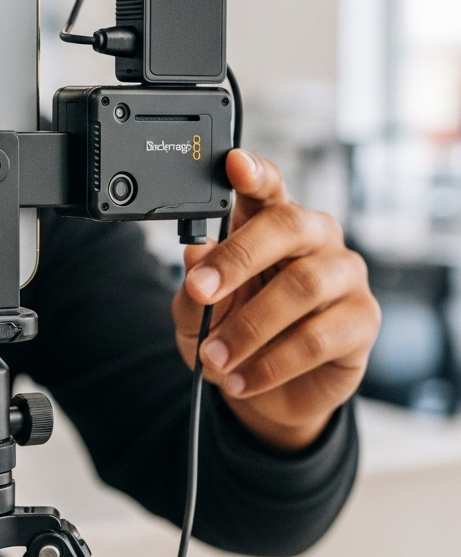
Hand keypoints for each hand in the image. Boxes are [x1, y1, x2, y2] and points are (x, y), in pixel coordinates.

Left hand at [172, 150, 379, 450]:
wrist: (262, 392)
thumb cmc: (232, 331)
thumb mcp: (196, 309)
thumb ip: (194, 280)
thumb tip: (194, 254)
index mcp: (269, 221)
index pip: (267, 186)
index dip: (253, 172)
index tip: (233, 164)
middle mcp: (313, 238)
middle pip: (287, 225)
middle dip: (237, 259)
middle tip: (200, 292)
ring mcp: (344, 276)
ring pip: (302, 286)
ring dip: (249, 327)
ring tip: (214, 357)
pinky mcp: (362, 321)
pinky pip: (318, 338)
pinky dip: (272, 363)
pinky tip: (242, 379)